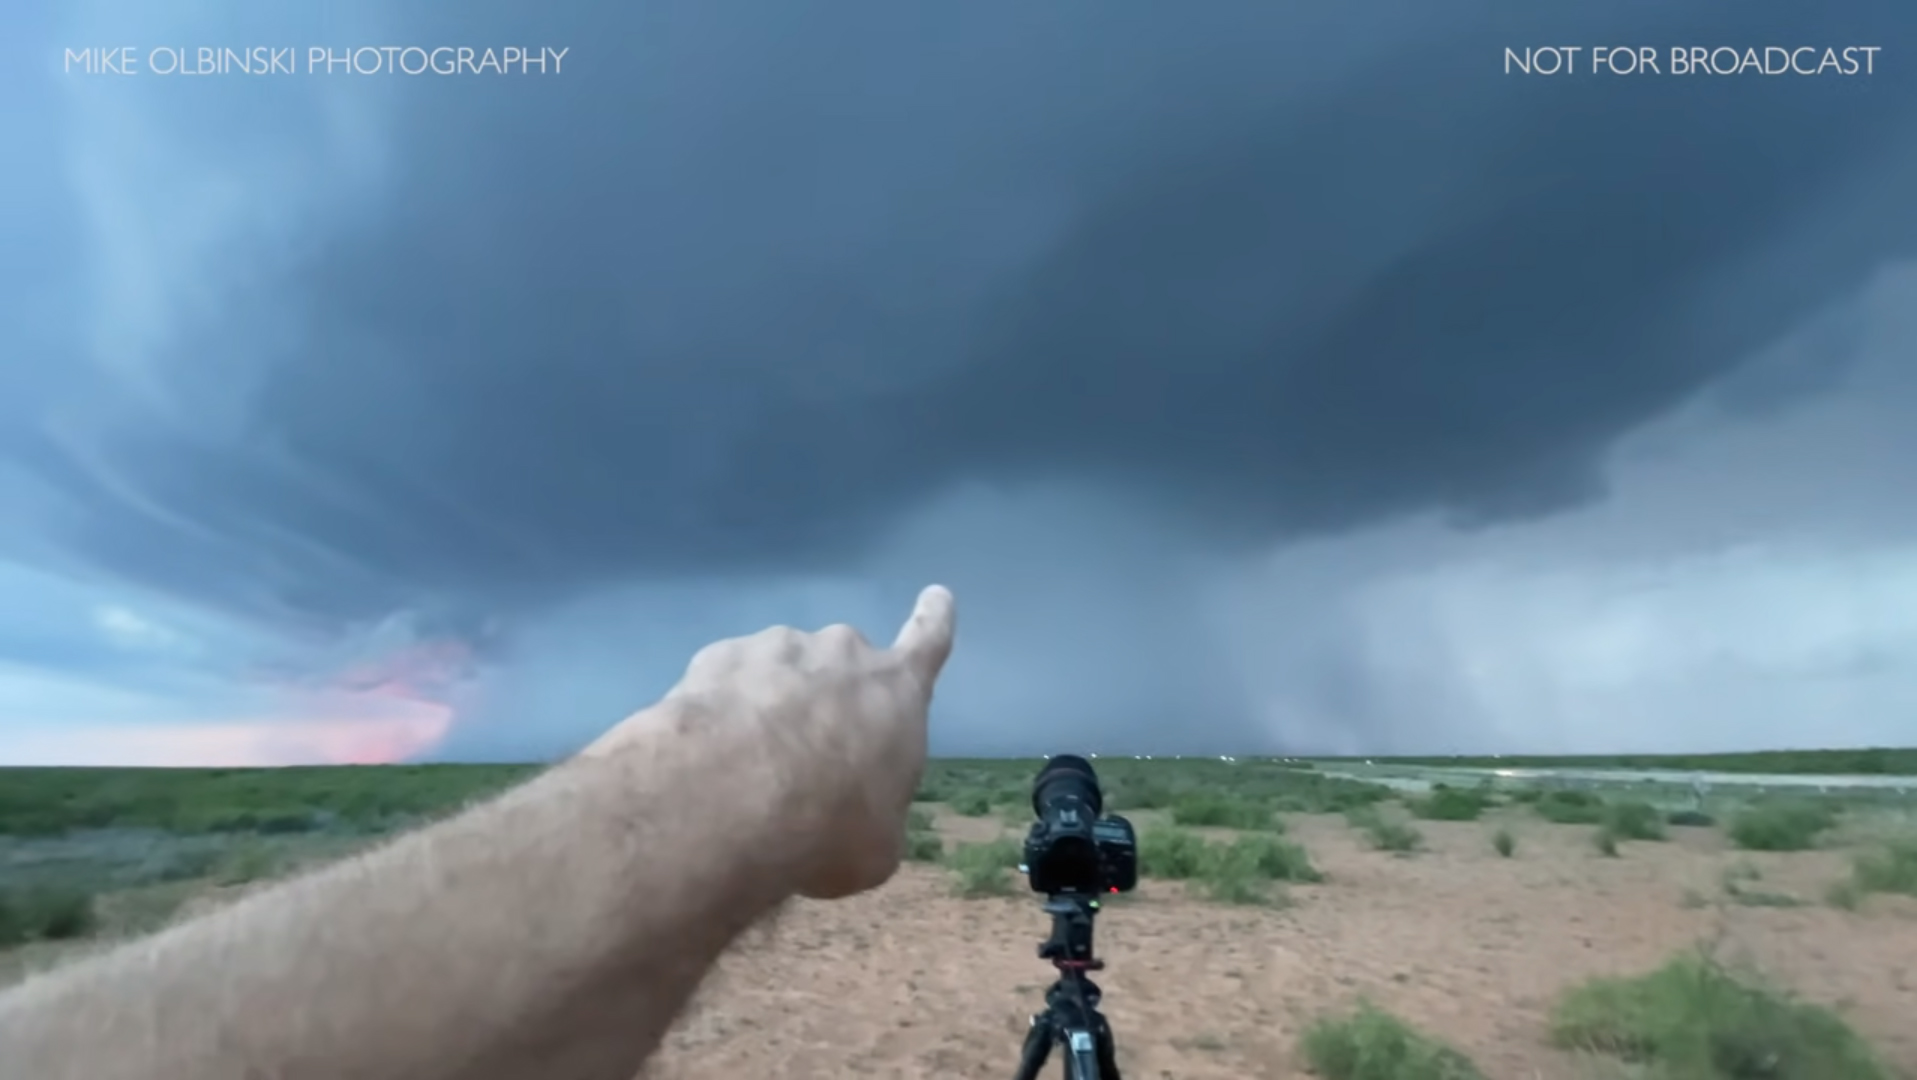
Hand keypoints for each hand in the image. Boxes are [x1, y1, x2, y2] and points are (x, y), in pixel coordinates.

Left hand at [589, 586, 955, 900]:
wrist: (734, 797)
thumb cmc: (832, 826)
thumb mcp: (876, 845)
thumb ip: (872, 814)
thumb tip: (850, 818)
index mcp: (897, 691)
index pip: (929, 641)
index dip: (934, 619)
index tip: (936, 595)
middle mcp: (841, 653)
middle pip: (842, 665)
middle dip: (826, 700)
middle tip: (804, 757)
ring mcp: (775, 647)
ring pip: (778, 674)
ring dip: (769, 708)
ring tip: (748, 768)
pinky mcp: (716, 657)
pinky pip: (726, 684)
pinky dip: (721, 713)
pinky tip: (710, 757)